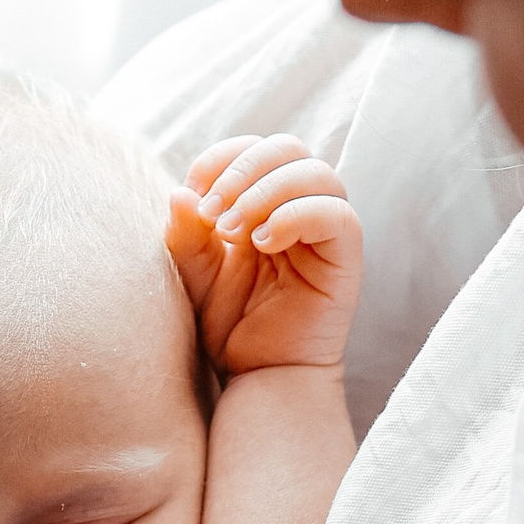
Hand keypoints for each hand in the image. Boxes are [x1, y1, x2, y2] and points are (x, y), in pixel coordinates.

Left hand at [168, 133, 362, 377]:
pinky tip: (263, 243)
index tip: (193, 196)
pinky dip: (295, 216)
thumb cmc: (231, 325)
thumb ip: (185, 235)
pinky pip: (336, 214)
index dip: (221, 159)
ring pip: (316, 173)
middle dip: (243, 170)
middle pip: (288, 147)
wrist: (259, 376)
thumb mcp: (195, 275)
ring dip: (265, 192)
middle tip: (212, 215)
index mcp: (266, 201)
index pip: (254, 148)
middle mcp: (300, 207)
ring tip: (233, 232)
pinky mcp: (345, 258)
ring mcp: (326, 231)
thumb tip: (179, 193)